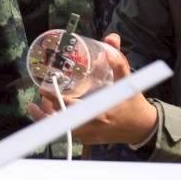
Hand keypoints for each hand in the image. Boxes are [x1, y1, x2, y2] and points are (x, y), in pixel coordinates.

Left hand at [27, 34, 156, 144]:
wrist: (142, 128)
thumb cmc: (133, 103)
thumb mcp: (128, 81)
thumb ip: (118, 61)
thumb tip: (110, 39)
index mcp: (99, 112)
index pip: (70, 108)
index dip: (54, 99)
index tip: (43, 89)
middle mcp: (91, 126)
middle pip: (59, 122)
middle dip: (45, 110)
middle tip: (39, 94)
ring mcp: (88, 136)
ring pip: (60, 130)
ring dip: (47, 117)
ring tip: (37, 104)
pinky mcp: (87, 141)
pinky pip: (66, 133)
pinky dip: (57, 123)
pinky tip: (51, 112)